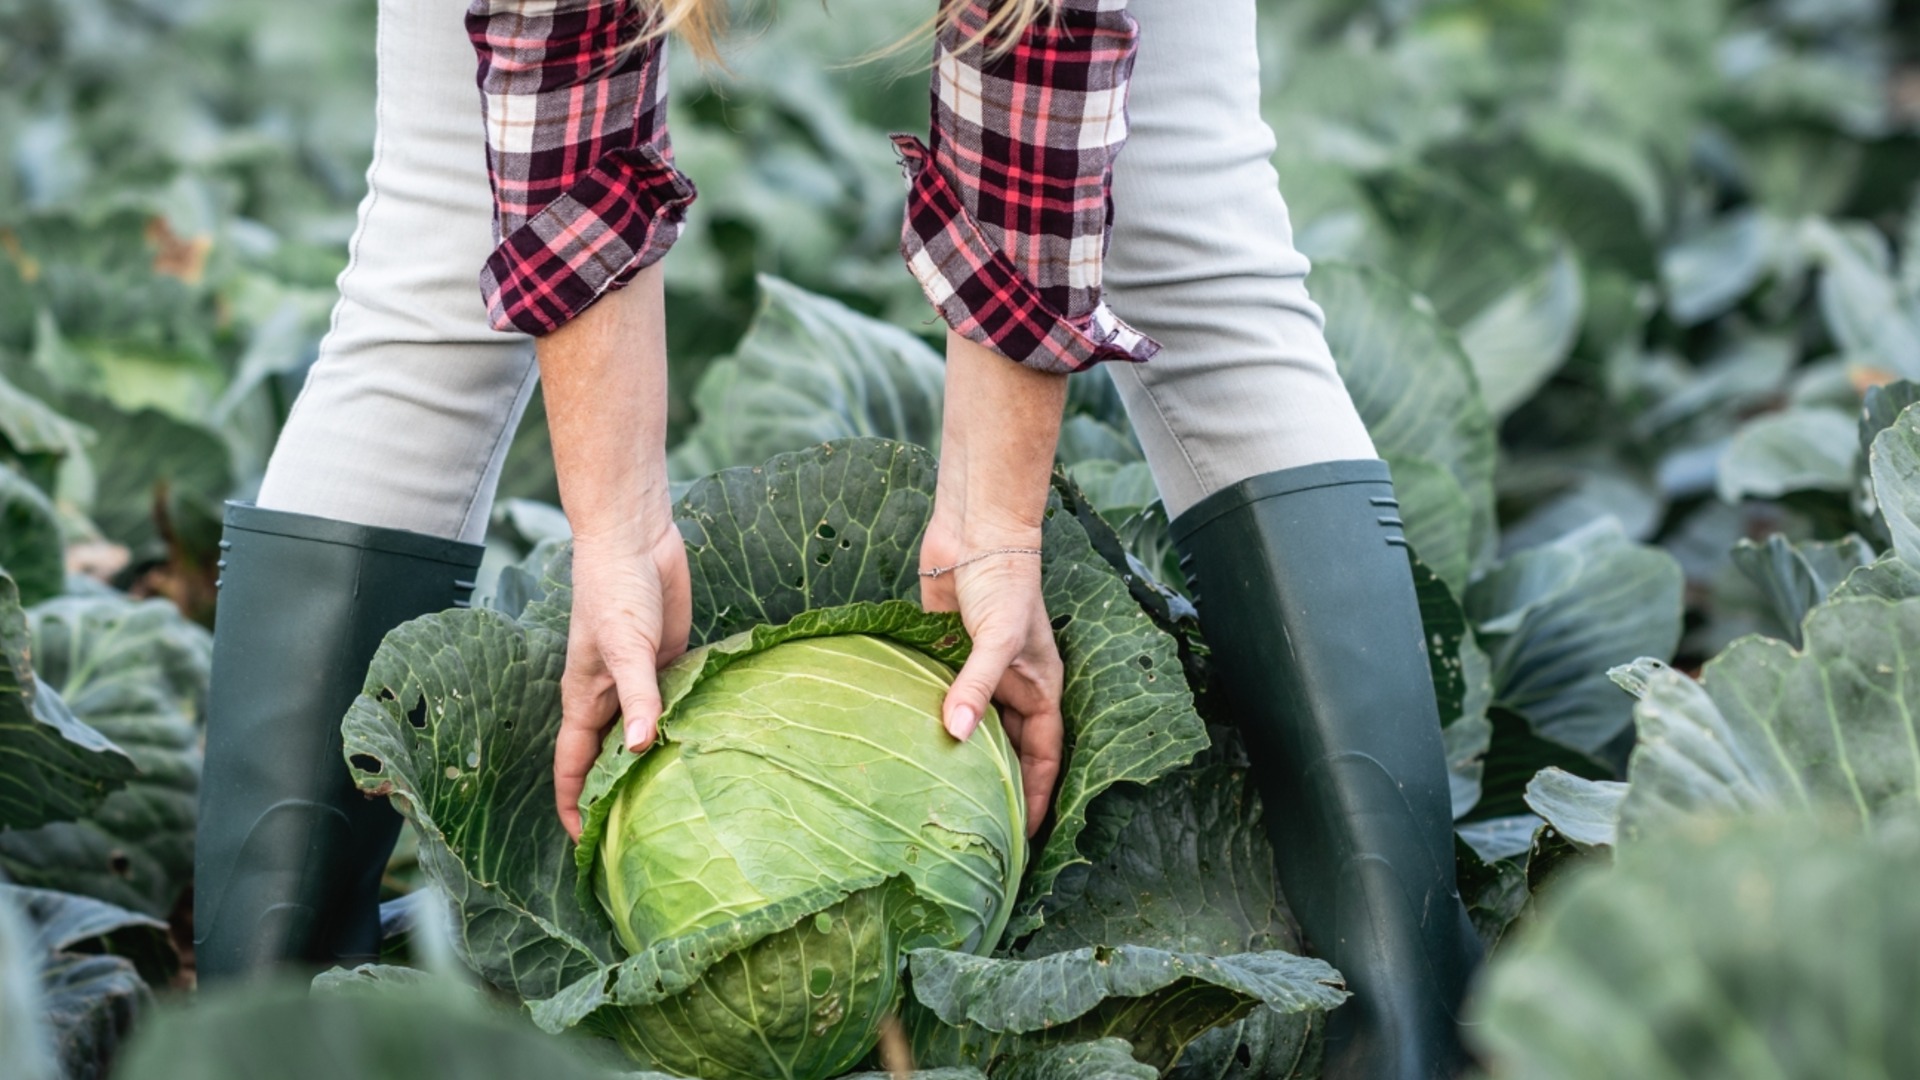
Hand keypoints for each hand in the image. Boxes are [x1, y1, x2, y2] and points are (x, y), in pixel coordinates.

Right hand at [552, 515, 690, 839]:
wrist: (637, 540)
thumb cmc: (614, 590)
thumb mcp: (625, 646)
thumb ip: (637, 695)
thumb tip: (642, 747)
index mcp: (585, 699)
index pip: (572, 767)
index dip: (574, 807)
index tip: (587, 849)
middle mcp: (612, 697)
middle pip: (611, 759)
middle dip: (619, 797)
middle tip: (644, 839)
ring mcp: (642, 682)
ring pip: (647, 735)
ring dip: (660, 764)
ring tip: (684, 806)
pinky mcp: (672, 664)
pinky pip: (677, 705)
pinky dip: (689, 725)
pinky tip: (713, 748)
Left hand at [920, 515, 1062, 837]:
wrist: (975, 533)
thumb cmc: (1005, 583)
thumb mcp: (998, 640)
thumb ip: (976, 687)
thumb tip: (957, 734)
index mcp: (1039, 691)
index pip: (1044, 759)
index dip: (1035, 798)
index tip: (1019, 840)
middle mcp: (1011, 690)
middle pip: (1007, 753)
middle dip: (994, 791)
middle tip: (973, 833)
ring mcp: (977, 677)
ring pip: (971, 731)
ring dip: (959, 760)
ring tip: (938, 804)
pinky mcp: (945, 662)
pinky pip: (940, 704)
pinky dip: (929, 725)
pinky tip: (908, 752)